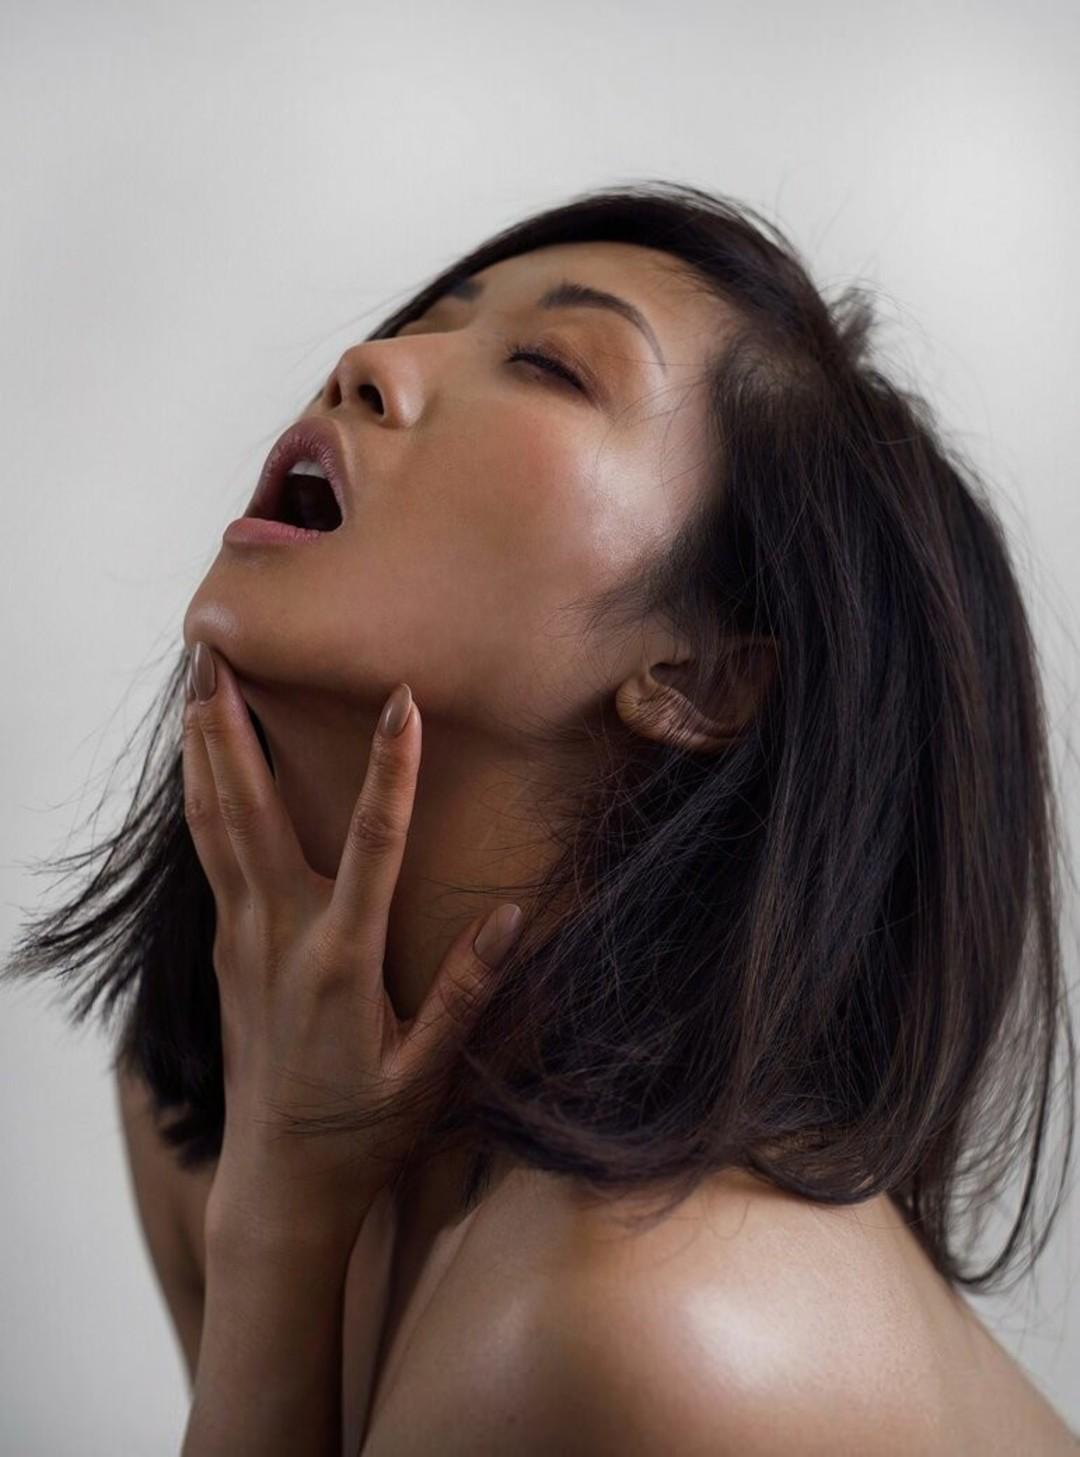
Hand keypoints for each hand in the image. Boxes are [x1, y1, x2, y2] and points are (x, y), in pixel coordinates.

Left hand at [181, 641, 522, 1250]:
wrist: (279, 1182)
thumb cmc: (361, 1131)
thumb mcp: (427, 1072)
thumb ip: (467, 991)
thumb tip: (514, 916)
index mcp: (340, 961)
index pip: (372, 845)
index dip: (392, 769)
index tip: (400, 701)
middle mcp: (280, 935)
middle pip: (251, 811)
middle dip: (236, 726)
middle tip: (218, 653)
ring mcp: (244, 938)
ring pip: (214, 825)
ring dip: (204, 751)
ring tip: (195, 683)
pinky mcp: (228, 948)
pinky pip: (209, 854)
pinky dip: (201, 797)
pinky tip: (199, 764)